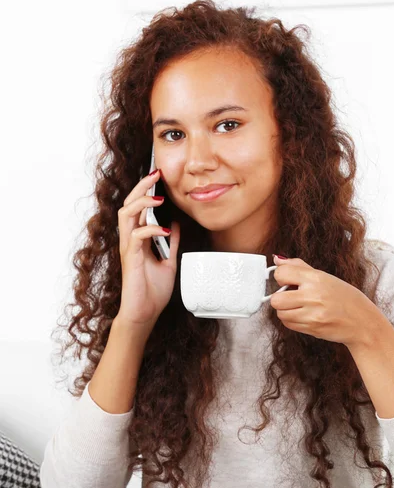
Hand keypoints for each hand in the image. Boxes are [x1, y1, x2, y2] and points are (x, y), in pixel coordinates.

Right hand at [116, 169, 179, 326]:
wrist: (144, 313)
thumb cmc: (152, 291)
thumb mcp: (168, 261)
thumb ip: (170, 243)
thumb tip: (174, 224)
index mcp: (137, 239)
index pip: (137, 208)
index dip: (145, 190)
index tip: (158, 176)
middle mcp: (130, 240)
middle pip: (128, 204)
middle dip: (141, 186)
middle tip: (155, 173)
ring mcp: (128, 248)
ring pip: (126, 215)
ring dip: (142, 202)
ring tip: (158, 197)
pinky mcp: (130, 259)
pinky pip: (137, 236)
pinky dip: (151, 229)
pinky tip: (164, 229)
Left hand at [269, 255, 379, 347]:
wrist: (363, 322)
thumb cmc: (345, 298)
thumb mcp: (325, 277)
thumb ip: (299, 266)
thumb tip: (277, 259)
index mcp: (316, 279)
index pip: (281, 273)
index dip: (281, 277)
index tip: (287, 280)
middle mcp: (313, 296)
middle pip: (276, 299)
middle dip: (280, 298)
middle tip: (291, 296)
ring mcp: (312, 315)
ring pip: (280, 313)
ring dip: (285, 310)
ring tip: (299, 307)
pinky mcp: (312, 329)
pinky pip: (289, 325)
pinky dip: (292, 320)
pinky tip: (303, 315)